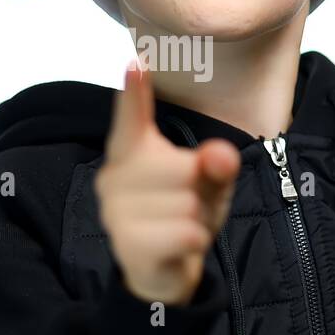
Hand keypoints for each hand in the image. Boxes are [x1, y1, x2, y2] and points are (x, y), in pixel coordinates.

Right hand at [94, 56, 240, 306]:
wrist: (162, 270)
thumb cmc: (182, 211)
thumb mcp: (209, 182)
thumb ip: (218, 163)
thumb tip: (220, 153)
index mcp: (131, 150)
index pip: (131, 117)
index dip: (133, 92)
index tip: (135, 64)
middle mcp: (114, 176)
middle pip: (182, 168)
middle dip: (199, 188)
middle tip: (189, 203)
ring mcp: (116, 212)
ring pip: (187, 204)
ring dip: (199, 219)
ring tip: (183, 226)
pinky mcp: (128, 245)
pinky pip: (185, 233)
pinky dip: (196, 239)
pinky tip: (182, 244)